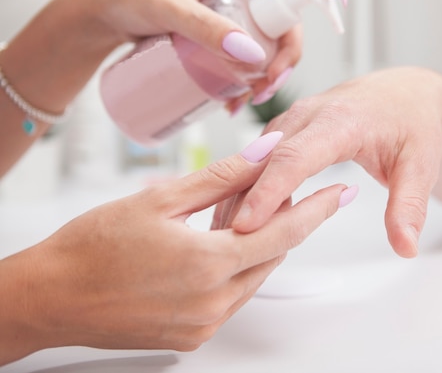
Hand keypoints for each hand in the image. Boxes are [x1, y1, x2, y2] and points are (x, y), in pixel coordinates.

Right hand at [0, 132, 353, 364]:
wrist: (52, 296)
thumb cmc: (92, 246)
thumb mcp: (160, 200)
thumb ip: (220, 178)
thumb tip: (264, 154)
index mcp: (208, 264)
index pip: (284, 232)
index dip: (317, 210)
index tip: (339, 194)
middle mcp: (212, 302)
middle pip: (272, 256)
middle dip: (285, 223)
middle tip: (284, 192)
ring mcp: (204, 324)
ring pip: (254, 277)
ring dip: (259, 246)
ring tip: (245, 216)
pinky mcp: (192, 336)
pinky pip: (233, 298)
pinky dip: (237, 271)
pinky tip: (220, 248)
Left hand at [84, 0, 344, 106]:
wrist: (101, 15)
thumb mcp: (166, 9)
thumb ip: (206, 28)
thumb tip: (251, 57)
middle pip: (284, 19)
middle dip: (284, 55)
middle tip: (266, 85)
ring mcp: (230, 15)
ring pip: (266, 45)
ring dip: (265, 75)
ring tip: (243, 101)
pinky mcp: (219, 36)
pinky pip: (244, 59)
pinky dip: (244, 82)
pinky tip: (230, 102)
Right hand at [230, 67, 441, 257]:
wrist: (402, 93)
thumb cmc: (410, 124)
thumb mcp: (420, 166)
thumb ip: (410, 206)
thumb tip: (406, 248)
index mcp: (340, 121)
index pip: (295, 158)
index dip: (268, 192)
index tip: (246, 225)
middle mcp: (308, 115)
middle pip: (263, 160)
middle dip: (239, 200)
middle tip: (221, 243)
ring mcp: (291, 121)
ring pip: (253, 160)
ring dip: (235, 196)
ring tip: (220, 237)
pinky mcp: (284, 131)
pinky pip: (257, 160)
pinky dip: (244, 187)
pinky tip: (236, 215)